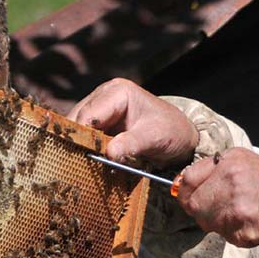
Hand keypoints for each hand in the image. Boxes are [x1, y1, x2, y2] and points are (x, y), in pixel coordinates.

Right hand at [68, 78, 198, 166]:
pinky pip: (85, 137)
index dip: (81, 135)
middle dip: (77, 142)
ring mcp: (100, 110)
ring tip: (81, 166)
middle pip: (77, 120)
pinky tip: (88, 163)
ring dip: (79, 147)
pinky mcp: (100, 124)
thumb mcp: (155, 137)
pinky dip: (85, 150)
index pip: (89, 113)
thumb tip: (110, 153)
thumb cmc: (171, 130)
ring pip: (77, 129)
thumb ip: (132, 144)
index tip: (81, 157)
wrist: (181, 136)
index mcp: (117, 92)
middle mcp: (104, 96)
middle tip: (77, 165)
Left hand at [175, 148, 258, 247]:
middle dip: (200, 208)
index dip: (185, 190)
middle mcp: (231, 184)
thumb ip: (213, 168)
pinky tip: (246, 222)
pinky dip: (230, 231)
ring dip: (215, 221)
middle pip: (193, 205)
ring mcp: (235, 210)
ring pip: (207, 222)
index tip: (188, 194)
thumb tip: (184, 182)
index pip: (189, 180)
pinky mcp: (241, 232)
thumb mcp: (243, 160)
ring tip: (237, 212)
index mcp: (229, 164)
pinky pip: (223, 234)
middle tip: (217, 206)